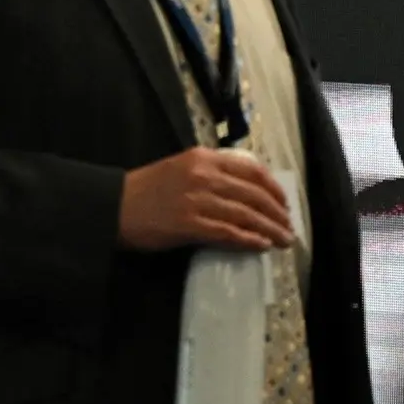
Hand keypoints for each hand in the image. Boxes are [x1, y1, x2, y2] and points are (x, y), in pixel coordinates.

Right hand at [117, 146, 293, 251]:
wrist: (115, 206)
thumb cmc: (146, 189)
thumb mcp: (181, 168)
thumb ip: (210, 174)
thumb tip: (242, 192)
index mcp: (203, 158)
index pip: (251, 170)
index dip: (273, 189)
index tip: (284, 204)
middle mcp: (203, 175)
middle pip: (253, 194)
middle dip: (276, 213)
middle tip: (288, 228)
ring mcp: (197, 199)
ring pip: (245, 214)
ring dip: (268, 229)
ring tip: (282, 241)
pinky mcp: (189, 224)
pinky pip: (227, 232)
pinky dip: (248, 239)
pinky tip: (260, 246)